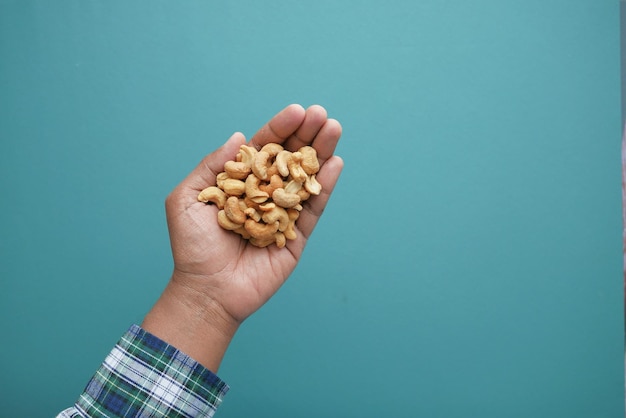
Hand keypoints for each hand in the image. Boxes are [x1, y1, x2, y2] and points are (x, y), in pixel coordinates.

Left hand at [142, 104, 342, 370]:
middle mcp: (263, 193)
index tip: (297, 111)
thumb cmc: (192, 246)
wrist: (207, 290)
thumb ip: (212, 166)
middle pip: (289, 158)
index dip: (280, 128)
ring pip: (305, 178)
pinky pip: (313, 208)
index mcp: (240, 181)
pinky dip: (324, 186)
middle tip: (322, 115)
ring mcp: (282, 213)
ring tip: (334, 130)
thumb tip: (240, 137)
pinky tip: (335, 163)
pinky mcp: (296, 236)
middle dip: (306, 134)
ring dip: (321, 153)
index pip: (264, 148)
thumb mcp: (187, 198)